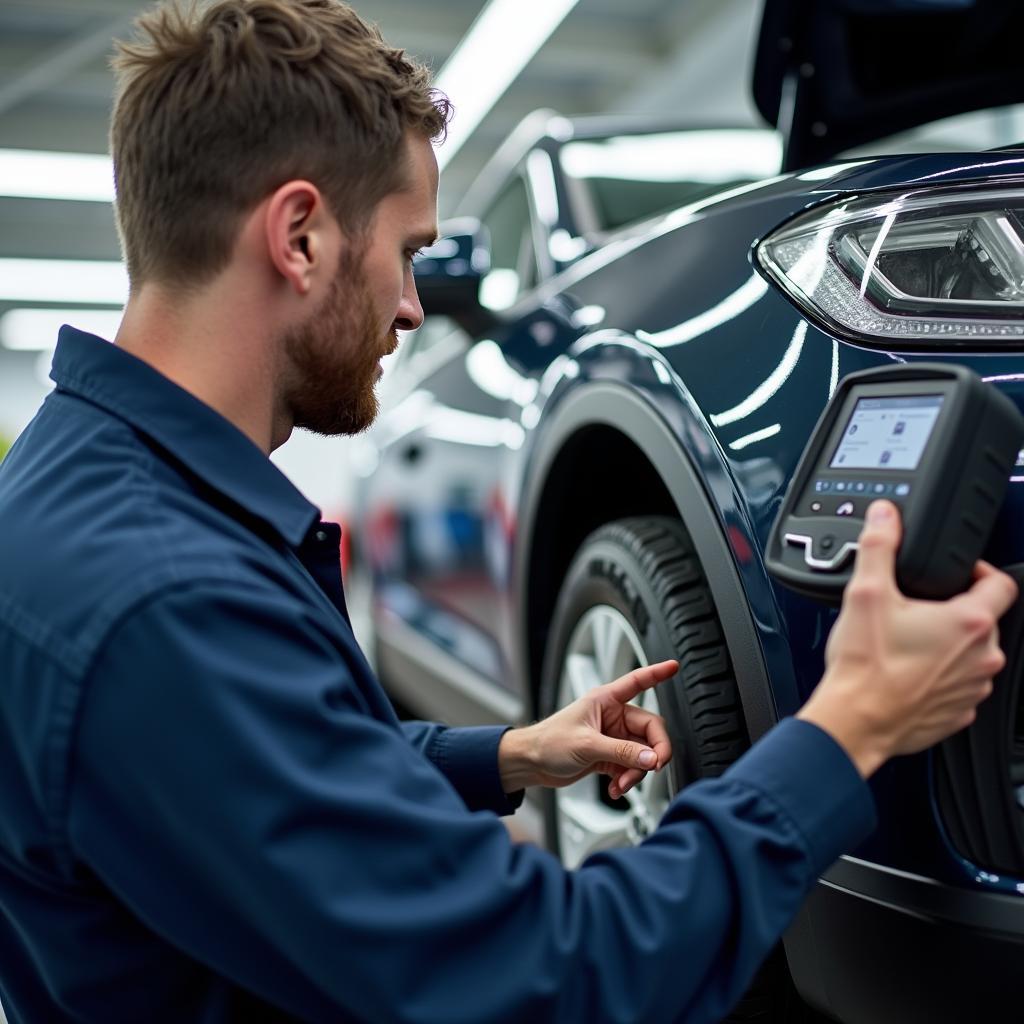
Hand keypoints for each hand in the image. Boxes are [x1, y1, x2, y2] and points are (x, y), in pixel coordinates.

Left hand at [499, 660, 677, 796]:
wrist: (531, 763)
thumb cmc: (548, 742)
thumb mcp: (587, 745)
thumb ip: (622, 752)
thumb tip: (651, 758)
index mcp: (606, 700)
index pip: (637, 681)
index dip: (657, 673)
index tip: (674, 666)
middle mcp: (613, 717)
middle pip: (650, 730)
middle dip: (652, 752)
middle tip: (653, 768)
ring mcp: (614, 738)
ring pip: (643, 753)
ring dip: (636, 771)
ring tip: (622, 784)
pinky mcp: (611, 756)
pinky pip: (631, 767)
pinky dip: (627, 780)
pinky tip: (615, 788)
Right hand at [798, 500, 1017, 777]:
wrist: (855, 721)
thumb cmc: (865, 666)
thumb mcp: (866, 592)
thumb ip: (880, 547)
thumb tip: (886, 517)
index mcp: (969, 622)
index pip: (1002, 583)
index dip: (981, 570)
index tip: (959, 572)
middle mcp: (982, 657)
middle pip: (984, 620)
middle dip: (954, 610)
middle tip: (916, 610)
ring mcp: (973, 689)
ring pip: (972, 655)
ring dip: (948, 646)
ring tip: (906, 643)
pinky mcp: (958, 713)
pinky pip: (957, 686)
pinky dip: (938, 677)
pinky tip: (905, 672)